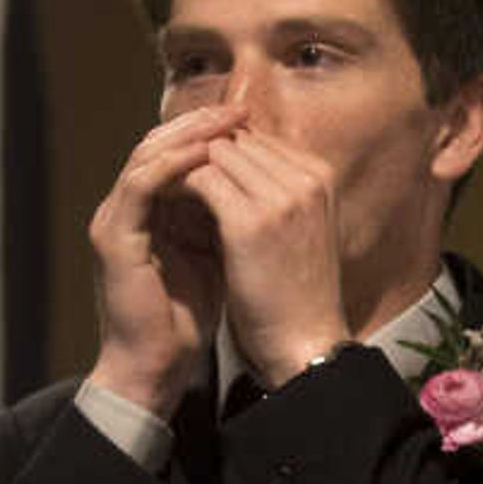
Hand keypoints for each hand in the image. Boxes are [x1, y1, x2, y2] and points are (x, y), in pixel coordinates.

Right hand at [86, 104, 239, 414]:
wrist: (156, 365)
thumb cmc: (188, 316)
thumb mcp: (215, 253)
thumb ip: (224, 216)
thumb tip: (262, 182)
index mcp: (148, 211)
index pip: (174, 153)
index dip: (211, 133)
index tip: (251, 119)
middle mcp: (126, 208)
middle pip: (158, 144)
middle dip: (202, 124)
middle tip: (241, 108)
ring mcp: (115, 219)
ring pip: (147, 155)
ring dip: (190, 134)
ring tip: (228, 121)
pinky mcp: (114, 236)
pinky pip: (142, 183)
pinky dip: (174, 163)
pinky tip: (207, 153)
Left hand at [185, 126, 354, 387]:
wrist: (305, 344)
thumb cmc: (297, 295)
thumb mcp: (298, 231)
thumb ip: (276, 194)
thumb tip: (233, 168)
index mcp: (319, 177)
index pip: (258, 139)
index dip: (221, 152)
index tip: (193, 172)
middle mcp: (305, 177)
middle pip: (237, 138)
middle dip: (201, 154)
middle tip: (168, 176)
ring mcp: (281, 196)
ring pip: (216, 151)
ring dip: (185, 166)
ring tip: (163, 191)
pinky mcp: (250, 219)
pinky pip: (201, 178)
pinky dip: (177, 186)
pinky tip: (163, 207)